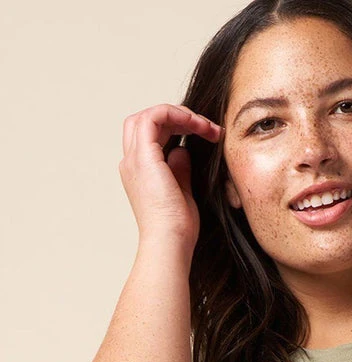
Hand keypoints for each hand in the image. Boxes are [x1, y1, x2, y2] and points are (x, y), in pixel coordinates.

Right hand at [119, 103, 223, 250]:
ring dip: (179, 114)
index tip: (204, 136)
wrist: (170, 243)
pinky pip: (155, 117)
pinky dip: (176, 114)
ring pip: (148, 115)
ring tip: (205, 126)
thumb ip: (180, 169)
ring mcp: (134, 159)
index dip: (175, 128)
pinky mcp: (144, 156)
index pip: (150, 136)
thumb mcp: (182, 192)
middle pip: (144, 121)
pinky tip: (198, 125)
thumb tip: (182, 150)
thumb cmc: (177, 229)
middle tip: (204, 128)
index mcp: (139, 172)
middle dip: (175, 118)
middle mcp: (131, 163)